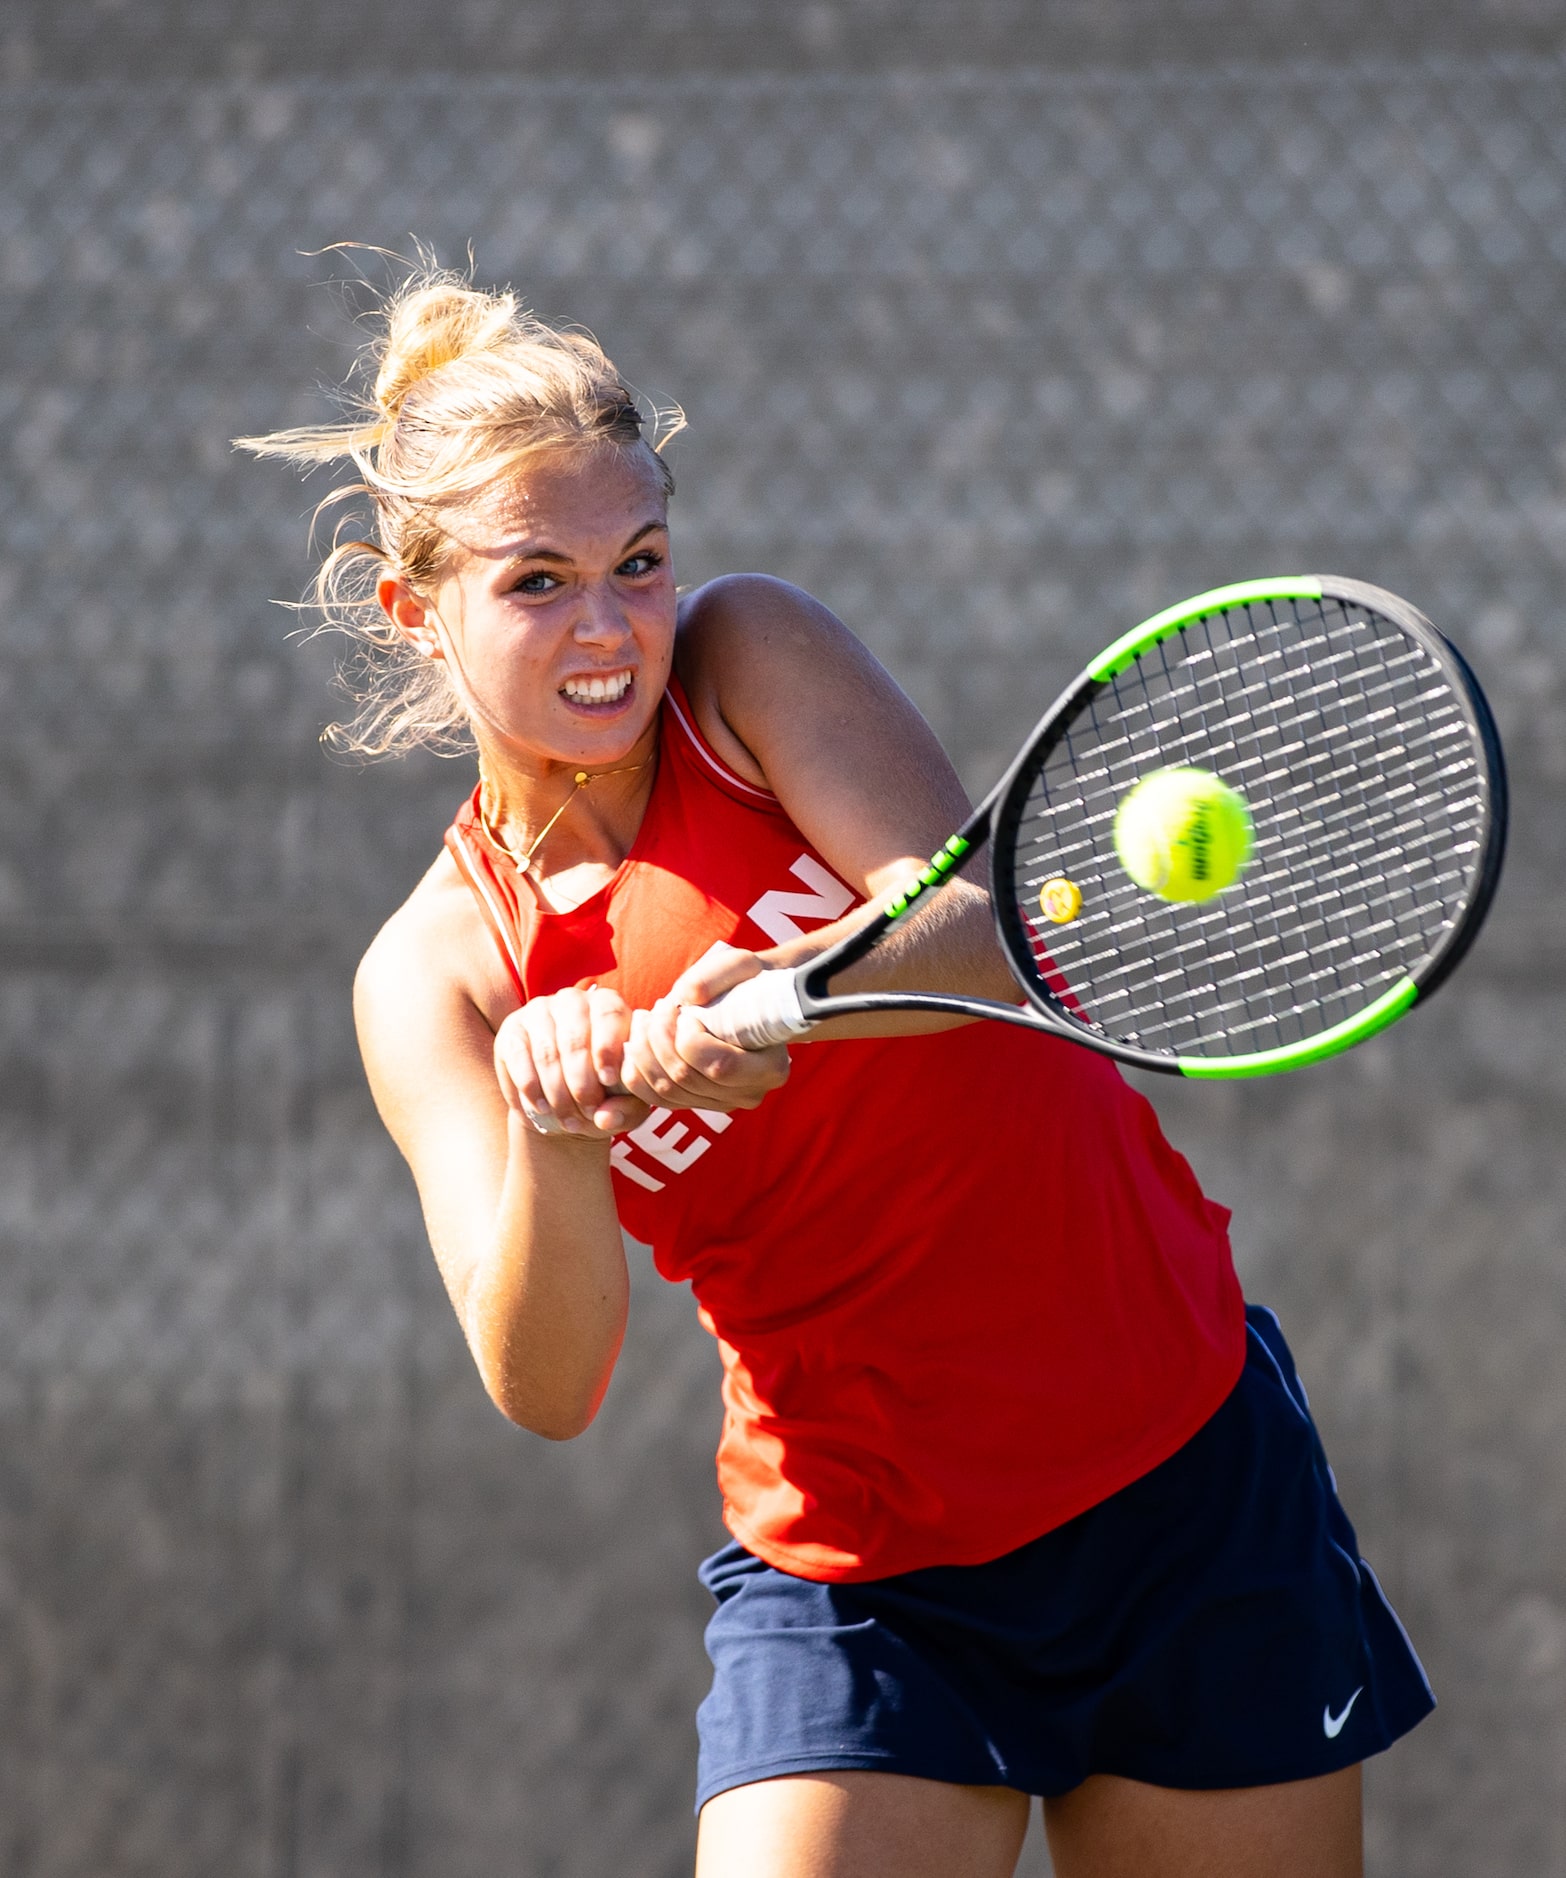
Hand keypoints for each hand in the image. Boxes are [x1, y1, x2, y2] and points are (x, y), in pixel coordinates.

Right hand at [494, 985, 649, 1137]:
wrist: (563, 1102)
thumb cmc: (604, 1095)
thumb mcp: (626, 1104)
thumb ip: (626, 1110)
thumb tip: (606, 1118)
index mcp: (608, 1005)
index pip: (609, 1014)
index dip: (608, 1048)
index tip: (608, 1080)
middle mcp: (573, 1000)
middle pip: (575, 1038)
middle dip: (582, 1082)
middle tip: (588, 1112)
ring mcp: (539, 1012)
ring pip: (547, 1052)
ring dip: (557, 1092)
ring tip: (568, 1120)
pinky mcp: (512, 1031)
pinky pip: (519, 1058)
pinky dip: (531, 1088)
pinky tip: (542, 1109)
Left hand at [622, 943, 791, 1113]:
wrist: (751, 1004)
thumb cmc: (749, 983)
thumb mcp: (742, 966)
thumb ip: (716, 975)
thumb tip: (686, 995)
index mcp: (770, 1067)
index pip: (719, 1066)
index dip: (690, 1039)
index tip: (687, 1012)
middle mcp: (748, 1094)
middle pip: (685, 1079)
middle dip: (660, 1038)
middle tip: (661, 1007)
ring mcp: (720, 1103)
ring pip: (665, 1090)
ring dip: (643, 1051)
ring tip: (646, 1018)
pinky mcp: (696, 1103)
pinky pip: (654, 1098)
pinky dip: (636, 1069)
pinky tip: (638, 1040)